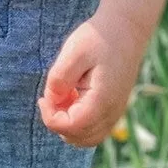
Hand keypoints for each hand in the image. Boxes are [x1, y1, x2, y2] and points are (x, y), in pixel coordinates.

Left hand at [36, 9, 147, 146]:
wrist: (125, 29)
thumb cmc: (97, 38)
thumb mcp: (72, 52)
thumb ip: (59, 79)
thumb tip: (52, 101)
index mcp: (101, 101)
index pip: (70, 127)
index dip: (50, 117)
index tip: (42, 97)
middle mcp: (111, 113)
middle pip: (78, 138)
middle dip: (58, 122)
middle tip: (52, 96)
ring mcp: (115, 112)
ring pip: (87, 137)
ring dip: (69, 123)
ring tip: (64, 95)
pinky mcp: (114, 108)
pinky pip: (94, 128)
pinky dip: (79, 120)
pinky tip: (73, 95)